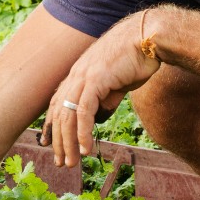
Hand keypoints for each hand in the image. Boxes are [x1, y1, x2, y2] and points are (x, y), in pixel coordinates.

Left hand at [41, 10, 161, 166]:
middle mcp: (76, 75)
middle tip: (61, 162)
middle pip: (58, 113)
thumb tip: (100, 114)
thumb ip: (106, 98)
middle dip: (58, 141)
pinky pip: (84, 111)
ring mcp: (84, 76)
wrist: (148, 38)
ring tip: (71, 162)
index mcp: (78, 74)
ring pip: (67, 115)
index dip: (52, 126)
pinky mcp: (97, 79)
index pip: (57, 104)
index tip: (52, 145)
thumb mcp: (117, 83)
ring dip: (68, 142)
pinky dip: (82, 132)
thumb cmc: (136, 58)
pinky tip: (85, 148)